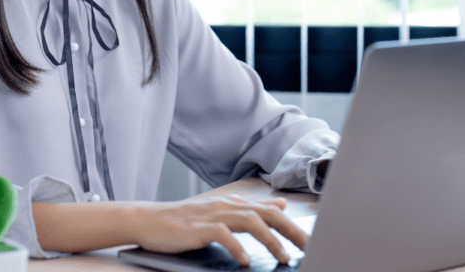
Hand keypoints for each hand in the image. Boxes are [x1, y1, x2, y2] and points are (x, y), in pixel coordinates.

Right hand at [129, 194, 307, 265]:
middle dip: (292, 231)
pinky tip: (246, 261)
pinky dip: (237, 248)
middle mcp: (228, 205)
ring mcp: (213, 215)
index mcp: (236, 203)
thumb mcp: (223, 211)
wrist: (150, 220)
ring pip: (250, 222)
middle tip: (311, 248)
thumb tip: (280, 205)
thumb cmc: (186, 221)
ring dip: (270, 240)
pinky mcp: (199, 228)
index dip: (295, 225)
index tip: (315, 240)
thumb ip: (253, 209)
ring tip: (284, 258)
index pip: (272, 211)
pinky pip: (222, 235)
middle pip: (268, 214)